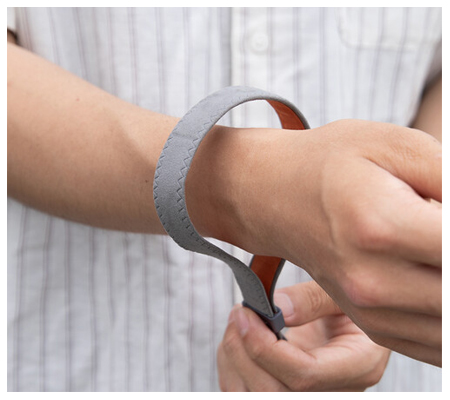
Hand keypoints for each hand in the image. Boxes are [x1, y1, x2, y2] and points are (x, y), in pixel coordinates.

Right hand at [208, 120, 440, 365]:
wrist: (275, 194)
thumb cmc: (331, 163)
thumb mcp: (394, 144)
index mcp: (379, 226)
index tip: (448, 210)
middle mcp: (372, 280)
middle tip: (443, 234)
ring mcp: (369, 308)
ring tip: (437, 253)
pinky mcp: (371, 322)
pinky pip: (439, 345)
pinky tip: (437, 282)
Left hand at [218, 281, 389, 390]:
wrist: (348, 327)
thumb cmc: (347, 308)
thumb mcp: (339, 294)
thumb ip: (312, 299)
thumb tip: (278, 309)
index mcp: (358, 365)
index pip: (304, 375)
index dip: (266, 348)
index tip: (247, 314)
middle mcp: (335, 392)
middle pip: (273, 391)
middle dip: (243, 352)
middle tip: (239, 313)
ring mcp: (310, 397)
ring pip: (254, 395)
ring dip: (232, 359)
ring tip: (236, 322)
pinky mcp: (284, 391)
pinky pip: (246, 391)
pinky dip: (231, 366)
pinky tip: (237, 339)